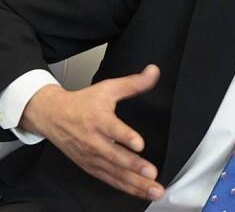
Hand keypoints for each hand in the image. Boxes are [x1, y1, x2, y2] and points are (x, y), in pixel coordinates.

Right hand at [19, 64, 164, 200]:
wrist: (52, 116)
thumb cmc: (81, 103)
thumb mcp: (108, 88)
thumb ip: (134, 83)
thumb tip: (153, 72)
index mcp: (98, 120)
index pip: (113, 129)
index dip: (125, 137)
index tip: (139, 144)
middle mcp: (94, 141)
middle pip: (115, 156)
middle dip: (134, 167)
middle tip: (152, 173)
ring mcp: (91, 157)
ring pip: (114, 173)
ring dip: (135, 183)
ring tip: (153, 189)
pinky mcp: (90, 167)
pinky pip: (110, 180)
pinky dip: (125, 188)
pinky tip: (140, 192)